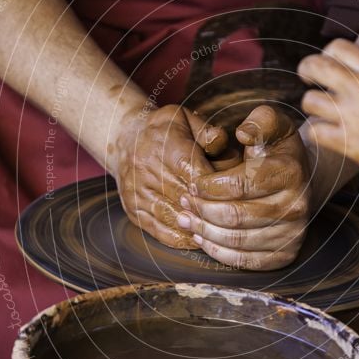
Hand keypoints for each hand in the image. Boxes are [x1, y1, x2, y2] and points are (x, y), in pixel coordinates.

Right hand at [113, 105, 226, 248]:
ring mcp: (138, 195)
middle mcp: (148, 172)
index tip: (236, 195)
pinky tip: (200, 239)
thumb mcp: (184, 118)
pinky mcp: (134, 211)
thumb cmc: (164, 130)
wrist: (122, 140)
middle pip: (188, 200)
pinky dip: (183, 239)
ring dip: (199, 228)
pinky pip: (160, 232)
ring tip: (222, 233)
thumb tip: (221, 144)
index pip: (197, 176)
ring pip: (175, 219)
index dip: (218, 189)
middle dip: (213, 210)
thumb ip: (207, 132)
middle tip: (236, 219)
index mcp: (166, 148)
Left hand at [177, 105, 309, 270]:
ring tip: (186, 219)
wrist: (298, 179)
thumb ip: (259, 120)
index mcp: (290, 172)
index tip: (191, 182)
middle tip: (182, 202)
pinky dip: (219, 251)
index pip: (239, 184)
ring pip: (238, 240)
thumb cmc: (275, 150)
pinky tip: (202, 238)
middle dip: (201, 210)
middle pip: (236, 216)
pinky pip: (246, 261)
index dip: (208, 186)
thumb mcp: (272, 124)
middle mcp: (297, 206)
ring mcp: (293, 234)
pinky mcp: (286, 254)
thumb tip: (243, 132)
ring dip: (205, 231)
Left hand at [298, 39, 358, 186]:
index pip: (336, 47)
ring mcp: (352, 114)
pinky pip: (313, 130)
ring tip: (321, 113)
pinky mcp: (347, 142)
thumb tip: (352, 70)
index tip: (328, 66)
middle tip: (308, 80)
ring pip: (309, 100)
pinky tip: (326, 134)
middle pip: (314, 66)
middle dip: (306, 70)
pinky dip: (315, 132)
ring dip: (312, 106)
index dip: (327, 55)